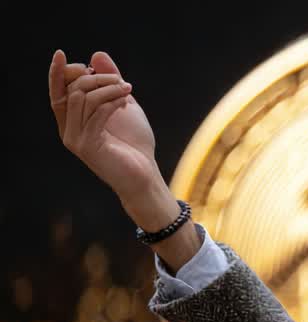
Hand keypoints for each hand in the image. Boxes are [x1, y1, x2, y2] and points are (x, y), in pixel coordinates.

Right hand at [49, 49, 163, 212]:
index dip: (57, 72)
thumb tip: (96, 55)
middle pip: (71, 90)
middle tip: (121, 80)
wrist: (145, 175)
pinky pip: (95, 114)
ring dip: (107, 88)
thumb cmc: (135, 143)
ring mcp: (75, 139)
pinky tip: (125, 101)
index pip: (57, 91)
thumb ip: (110, 82)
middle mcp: (68, 129)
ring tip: (128, 89)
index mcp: (72, 120)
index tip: (69, 57)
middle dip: (96, 78)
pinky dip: (111, 102)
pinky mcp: (87, 146)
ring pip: (82, 98)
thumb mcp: (123, 105)